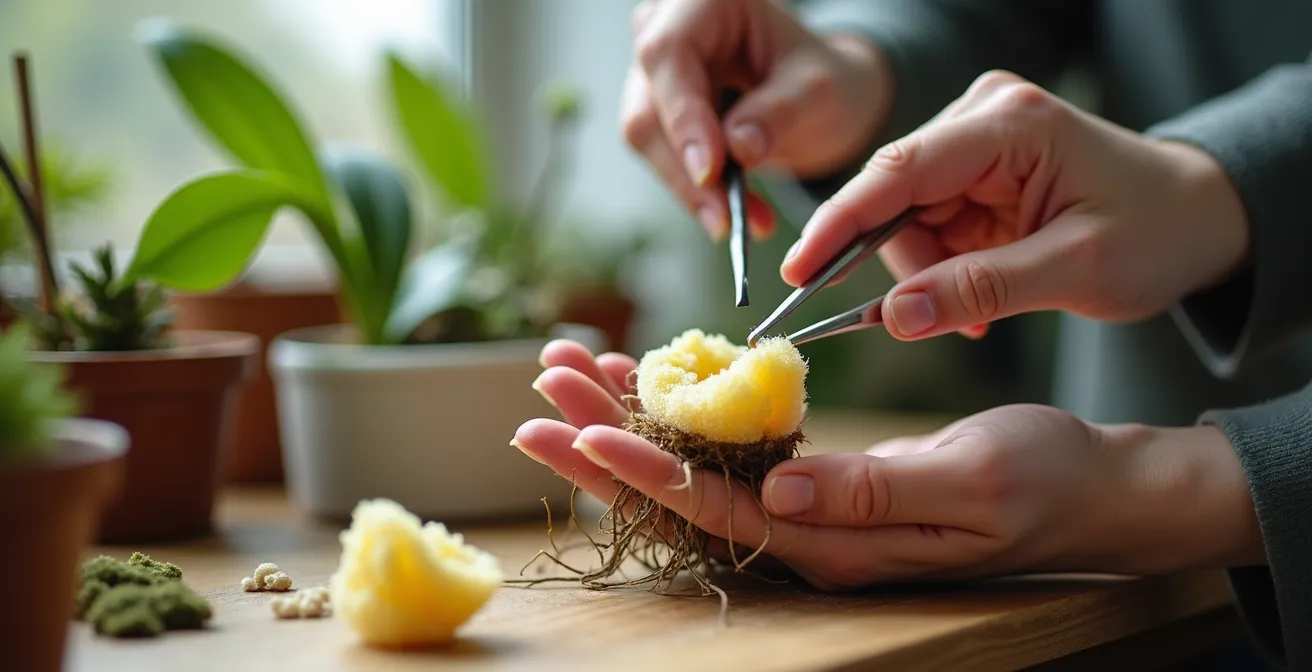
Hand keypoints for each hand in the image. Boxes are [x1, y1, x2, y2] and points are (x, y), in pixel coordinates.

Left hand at [513, 340, 1263, 590]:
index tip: (587, 424)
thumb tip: (780, 488)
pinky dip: (680, 410)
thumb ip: (874, 492)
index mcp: (836, 544)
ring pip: (693, 470)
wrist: (1086, 492)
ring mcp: (807, 511)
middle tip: (541, 392)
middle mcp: (806, 536)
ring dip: (628, 421)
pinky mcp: (815, 484)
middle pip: (681, 495)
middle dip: (607, 442)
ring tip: (568, 373)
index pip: (718, 509)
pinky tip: (642, 377)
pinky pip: (729, 450)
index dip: (648, 467)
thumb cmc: (1043, 481)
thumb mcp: (972, 483)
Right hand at [622, 0, 891, 239]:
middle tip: (724, 220)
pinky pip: (661, 155)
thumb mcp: (819, 89)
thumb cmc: (821, 77)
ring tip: (737, 224)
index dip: (683, 116)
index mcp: (705, 0)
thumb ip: (780, 112)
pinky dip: (696, 191)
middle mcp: (666, 27)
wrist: (818, 94)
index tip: (710, 172)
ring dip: (690, 189)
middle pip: (648, 105)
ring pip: (646, 137)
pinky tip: (734, 216)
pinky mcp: (655, 109)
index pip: (669, 55)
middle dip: (684, 170)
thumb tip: (737, 148)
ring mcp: (654, 71)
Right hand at [781, 70, 1250, 340]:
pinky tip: (973, 297)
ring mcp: (975, 139)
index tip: (796, 273)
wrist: (1197, 217)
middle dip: (902, 264)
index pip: (900, 170)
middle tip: (920, 322)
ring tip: (974, 315)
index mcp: (1011, 124)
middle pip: (894, 196)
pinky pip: (925, 223)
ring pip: (903, 216)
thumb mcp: (1076, 270)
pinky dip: (939, 268)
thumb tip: (895, 318)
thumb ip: (982, 290)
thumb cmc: (1155, 233)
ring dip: (924, 273)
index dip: (840, 223)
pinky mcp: (973, 168)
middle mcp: (983, 117)